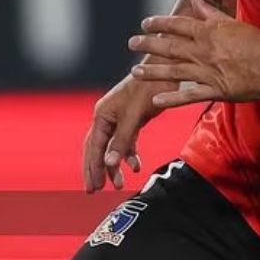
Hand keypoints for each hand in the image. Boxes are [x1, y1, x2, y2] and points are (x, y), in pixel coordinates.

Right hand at [82, 74, 167, 192]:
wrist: (167, 69)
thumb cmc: (149, 88)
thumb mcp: (135, 116)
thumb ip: (122, 140)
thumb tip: (109, 163)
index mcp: (102, 114)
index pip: (94, 147)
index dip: (93, 168)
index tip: (93, 188)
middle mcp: (107, 116)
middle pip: (98, 148)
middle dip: (97, 169)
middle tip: (95, 191)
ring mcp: (119, 117)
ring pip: (112, 146)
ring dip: (114, 165)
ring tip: (119, 184)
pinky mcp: (133, 118)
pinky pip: (126, 140)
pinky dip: (129, 153)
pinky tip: (136, 165)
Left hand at [128, 0, 259, 107]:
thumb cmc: (257, 41)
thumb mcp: (232, 22)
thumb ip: (210, 12)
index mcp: (209, 32)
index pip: (178, 25)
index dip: (160, 23)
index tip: (145, 23)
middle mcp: (204, 51)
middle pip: (170, 47)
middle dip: (148, 44)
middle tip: (132, 43)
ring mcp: (207, 71)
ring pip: (174, 71)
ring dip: (152, 72)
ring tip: (135, 72)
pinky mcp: (215, 90)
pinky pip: (189, 95)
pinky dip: (172, 98)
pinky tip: (156, 100)